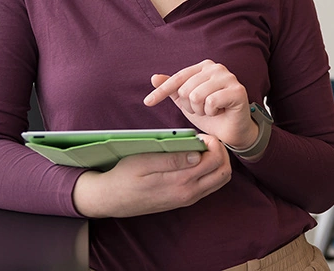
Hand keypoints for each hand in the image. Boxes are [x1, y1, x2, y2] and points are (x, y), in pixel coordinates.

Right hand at [72, 134, 230, 217]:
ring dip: (216, 161)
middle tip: (204, 140)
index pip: (215, 161)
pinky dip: (209, 170)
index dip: (214, 143)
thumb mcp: (144, 161)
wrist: (110, 199)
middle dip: (220, 152)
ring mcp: (187, 199)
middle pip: (223, 172)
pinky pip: (208, 185)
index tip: (200, 134)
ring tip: (199, 147)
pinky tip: (193, 158)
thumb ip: (173, 159)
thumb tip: (199, 153)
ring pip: (219, 180)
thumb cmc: (124, 175)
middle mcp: (188, 194)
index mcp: (180, 182)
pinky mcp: (183, 199)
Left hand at [143, 59, 258, 149]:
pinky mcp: (237, 90)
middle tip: (201, 110)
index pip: (178, 77)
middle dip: (189, 106)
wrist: (231, 130)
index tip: (147, 102)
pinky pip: (211, 102)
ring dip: (200, 110)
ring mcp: (228, 77)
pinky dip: (211, 112)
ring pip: (197, 95)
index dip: (161, 91)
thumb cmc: (210, 114)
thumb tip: (154, 77)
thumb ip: (172, 89)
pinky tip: (219, 112)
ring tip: (210, 111)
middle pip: (186, 89)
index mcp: (204, 66)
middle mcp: (216, 67)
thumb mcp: (186, 102)